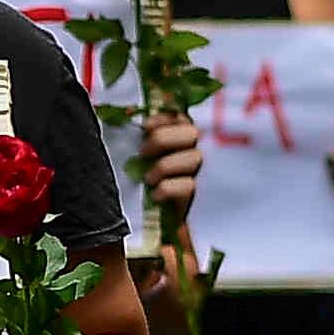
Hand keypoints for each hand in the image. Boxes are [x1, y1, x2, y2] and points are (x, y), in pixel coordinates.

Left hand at [137, 111, 201, 227]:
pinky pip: (188, 185)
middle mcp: (202, 150)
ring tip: (149, 179)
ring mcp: (205, 172)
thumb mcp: (149, 158)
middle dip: (162, 140)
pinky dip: (167, 189)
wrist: (164, 222)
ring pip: (193, 158)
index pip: (182, 116)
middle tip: (143, 153)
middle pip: (191, 132)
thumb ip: (147, 136)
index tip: (145, 127)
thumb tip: (128, 112)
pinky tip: (156, 195)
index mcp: (187, 136)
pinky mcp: (204, 195)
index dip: (164, 118)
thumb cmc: (155, 183)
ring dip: (164, 167)